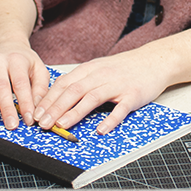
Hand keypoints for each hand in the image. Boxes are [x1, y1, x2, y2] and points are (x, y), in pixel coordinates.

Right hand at [0, 38, 50, 129]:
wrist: (5, 42)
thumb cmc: (22, 59)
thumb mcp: (39, 68)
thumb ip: (40, 88)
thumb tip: (38, 108)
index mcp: (15, 60)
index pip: (20, 84)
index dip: (25, 103)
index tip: (29, 119)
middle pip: (1, 87)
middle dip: (6, 108)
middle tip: (12, 125)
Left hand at [32, 45, 173, 134]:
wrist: (155, 60)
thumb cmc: (124, 68)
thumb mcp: (99, 69)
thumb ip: (80, 82)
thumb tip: (57, 99)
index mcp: (90, 70)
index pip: (63, 84)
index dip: (48, 99)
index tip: (35, 113)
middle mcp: (101, 75)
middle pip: (73, 91)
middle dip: (55, 108)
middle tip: (42, 123)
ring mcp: (117, 85)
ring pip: (92, 98)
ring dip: (75, 113)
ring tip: (62, 125)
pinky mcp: (133, 95)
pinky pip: (120, 109)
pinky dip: (110, 120)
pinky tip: (101, 130)